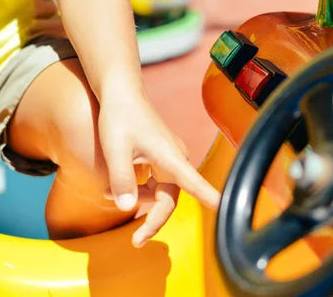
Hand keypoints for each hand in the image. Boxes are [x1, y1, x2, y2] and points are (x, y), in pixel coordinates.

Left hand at [98, 94, 220, 247]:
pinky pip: (153, 181)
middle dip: (153, 219)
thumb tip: (126, 208)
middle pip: (170, 199)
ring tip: (107, 193)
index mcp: (170, 157)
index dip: (209, 197)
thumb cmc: (119, 117)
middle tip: (136, 241)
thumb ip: (121, 179)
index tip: (225, 207)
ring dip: (137, 199)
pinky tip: (111, 186)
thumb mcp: (115, 149)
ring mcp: (169, 158)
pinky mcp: (160, 157)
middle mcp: (175, 159)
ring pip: (160, 191)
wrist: (121, 92)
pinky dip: (135, 187)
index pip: (194, 182)